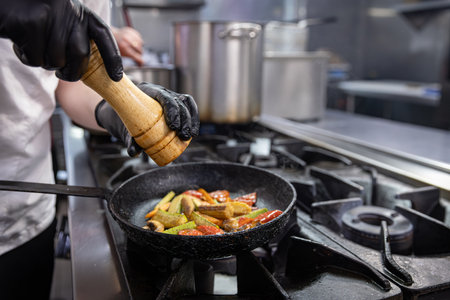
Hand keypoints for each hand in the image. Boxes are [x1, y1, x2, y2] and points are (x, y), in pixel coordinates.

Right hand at [0, 0, 122, 81]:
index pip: (103, 35)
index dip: (113, 57)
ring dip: (45, 62)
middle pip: (80, 54)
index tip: (117, 77)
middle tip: (63, 74)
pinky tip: (21, 43)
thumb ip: (76, 38)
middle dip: (72, 72)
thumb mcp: (62, 21)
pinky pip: (35, 58)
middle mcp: (69, 11)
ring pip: (56, 60)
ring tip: (35, 47)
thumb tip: (95, 71)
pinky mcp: (29, 23)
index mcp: (81, 13)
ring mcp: (49, 15)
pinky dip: (27, 58)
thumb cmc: (36, 15)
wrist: (6, 2)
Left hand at [95, 82, 199, 156]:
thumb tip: (134, 152)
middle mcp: (162, 92)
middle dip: (184, 119)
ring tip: (189, 136)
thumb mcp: (127, 128)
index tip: (173, 126)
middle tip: (183, 135)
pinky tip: (194, 132)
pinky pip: (189, 108)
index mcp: (148, 91)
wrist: (127, 112)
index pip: (164, 96)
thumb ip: (130, 140)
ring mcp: (171, 96)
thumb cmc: (127, 119)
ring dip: (191, 120)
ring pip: (186, 104)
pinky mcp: (177, 104)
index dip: (172, 110)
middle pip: (178, 101)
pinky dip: (193, 119)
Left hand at [112, 26, 143, 65]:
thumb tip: (140, 63)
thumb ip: (131, 57)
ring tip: (136, 48)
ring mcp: (129, 34)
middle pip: (140, 49)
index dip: (140, 60)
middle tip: (138, 55)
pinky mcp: (130, 30)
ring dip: (140, 46)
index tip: (142, 62)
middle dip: (140, 53)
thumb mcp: (120, 54)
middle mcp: (127, 40)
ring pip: (140, 42)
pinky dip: (138, 40)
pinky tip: (134, 42)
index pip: (137, 56)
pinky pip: (138, 37)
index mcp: (124, 48)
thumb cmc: (114, 47)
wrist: (108, 36)